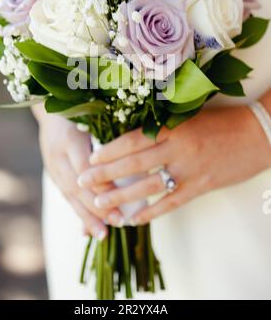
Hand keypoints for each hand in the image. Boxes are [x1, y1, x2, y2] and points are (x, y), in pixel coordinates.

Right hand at [37, 108, 123, 238]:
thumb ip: (109, 136)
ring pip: (70, 196)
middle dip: (98, 207)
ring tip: (104, 235)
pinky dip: (78, 214)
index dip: (103, 183)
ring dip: (87, 217)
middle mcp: (57, 155)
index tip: (122, 196)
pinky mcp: (52, 175)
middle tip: (118, 222)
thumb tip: (136, 155)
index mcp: (69, 138)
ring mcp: (52, 167)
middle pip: (77, 186)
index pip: (86, 167)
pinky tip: (89, 231)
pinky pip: (66, 197)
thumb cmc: (80, 110)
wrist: (48, 110)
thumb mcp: (93, 117)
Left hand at [78, 106, 270, 224]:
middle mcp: (178, 148)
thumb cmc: (222, 121)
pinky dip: (151, 212)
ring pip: (148, 186)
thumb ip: (164, 126)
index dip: (110, 150)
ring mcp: (190, 170)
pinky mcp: (201, 187)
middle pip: (134, 164)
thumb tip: (133, 138)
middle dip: (106, 174)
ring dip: (122, 196)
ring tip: (100, 203)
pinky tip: (134, 219)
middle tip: (83, 182)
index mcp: (174, 127)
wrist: (257, 134)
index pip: (133, 140)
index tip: (90, 158)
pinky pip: (171, 202)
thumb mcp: (190, 116)